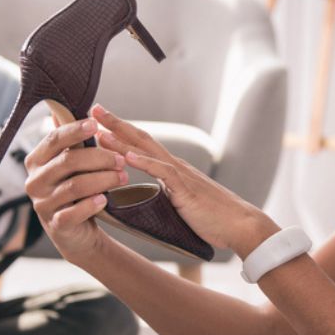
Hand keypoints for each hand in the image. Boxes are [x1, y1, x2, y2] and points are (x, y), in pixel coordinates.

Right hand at [23, 117, 128, 260]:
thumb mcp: (71, 164)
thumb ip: (70, 141)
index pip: (54, 139)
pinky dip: (93, 204)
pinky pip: (75, 212)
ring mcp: (42, 204)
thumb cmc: (76, 190)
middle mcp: (34, 181)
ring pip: (76, 185)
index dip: (75, 131)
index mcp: (36, 160)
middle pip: (69, 161)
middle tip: (122, 159)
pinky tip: (106, 199)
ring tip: (123, 177)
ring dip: (104, 179)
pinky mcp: (55, 224)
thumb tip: (63, 106)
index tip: (96, 125)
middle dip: (100, 157)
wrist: (77, 231)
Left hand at [91, 105, 276, 253]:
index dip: (121, 132)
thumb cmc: (214, 218)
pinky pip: (162, 172)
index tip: (100, 122)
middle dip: (115, 124)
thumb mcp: (183, 203)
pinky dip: (144, 163)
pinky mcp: (186, 189)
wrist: (240, 225)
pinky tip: (127, 156)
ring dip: (122, 139)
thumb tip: (151, 195)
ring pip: (147, 151)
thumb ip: (167, 194)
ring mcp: (181, 175)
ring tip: (99, 130)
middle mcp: (175, 166)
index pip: (143, 144)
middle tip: (94, 110)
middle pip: (141, 138)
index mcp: (173, 169)